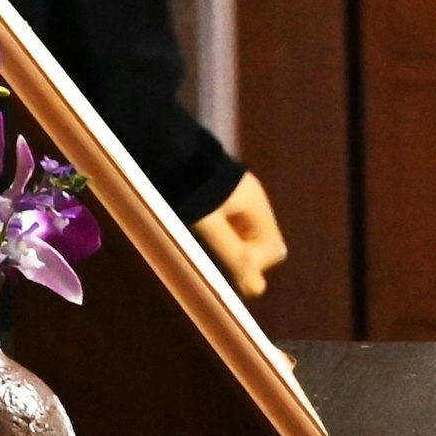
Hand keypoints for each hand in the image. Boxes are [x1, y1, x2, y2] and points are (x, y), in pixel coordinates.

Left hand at [196, 171, 285, 297]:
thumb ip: (234, 254)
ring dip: (223, 245)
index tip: (225, 267)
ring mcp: (233, 194)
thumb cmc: (187, 187)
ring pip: (239, 233)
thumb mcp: (209, 224)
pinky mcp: (214, 190)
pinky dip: (212, 232)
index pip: (273, 251)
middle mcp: (251, 200)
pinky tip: (189, 231)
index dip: (253, 266)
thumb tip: (259, 290)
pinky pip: (223, 221)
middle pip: (257, 243)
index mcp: (257, 207)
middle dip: (238, 257)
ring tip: (195, 247)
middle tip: (209, 261)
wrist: (161, 146)